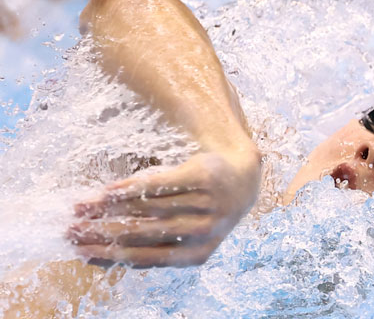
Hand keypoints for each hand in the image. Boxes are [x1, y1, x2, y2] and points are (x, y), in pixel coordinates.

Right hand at [68, 151, 260, 267]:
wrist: (242, 178)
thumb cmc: (203, 211)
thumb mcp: (183, 235)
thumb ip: (150, 245)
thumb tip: (102, 256)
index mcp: (196, 254)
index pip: (146, 257)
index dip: (110, 254)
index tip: (80, 251)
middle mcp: (203, 231)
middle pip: (143, 232)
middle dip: (102, 233)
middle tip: (72, 230)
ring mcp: (205, 203)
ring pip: (147, 207)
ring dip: (109, 209)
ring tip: (82, 208)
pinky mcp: (202, 177)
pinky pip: (159, 183)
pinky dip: (131, 188)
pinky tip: (108, 191)